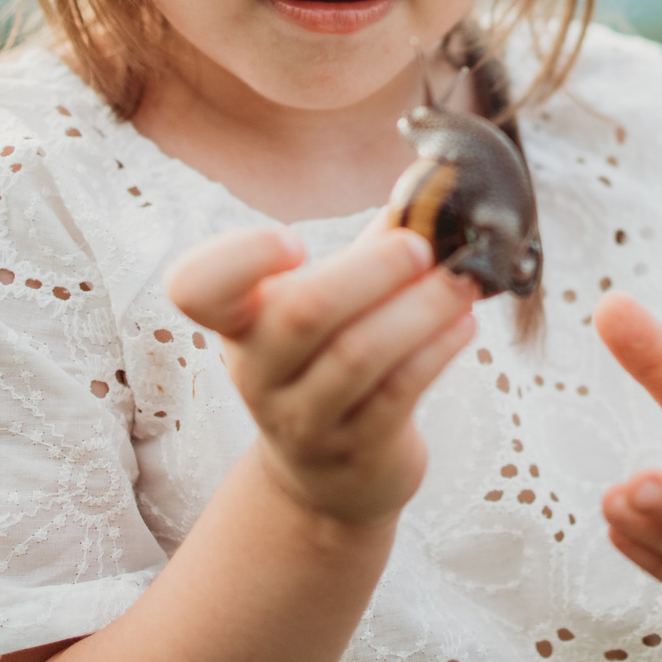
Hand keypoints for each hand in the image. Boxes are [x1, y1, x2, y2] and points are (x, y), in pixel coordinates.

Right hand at [165, 216, 478, 530]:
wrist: (328, 477)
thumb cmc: (332, 361)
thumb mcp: (331, 305)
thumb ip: (371, 247)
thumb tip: (430, 183)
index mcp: (239, 321)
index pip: (197, 288)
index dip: (239, 258)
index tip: (293, 241)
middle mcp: (258, 371)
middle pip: (303, 313)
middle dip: (372, 271)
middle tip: (420, 247)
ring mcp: (302, 419)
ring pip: (359, 356)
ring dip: (420, 309)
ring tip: (461, 282)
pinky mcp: (354, 451)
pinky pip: (397, 394)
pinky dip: (435, 351)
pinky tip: (463, 323)